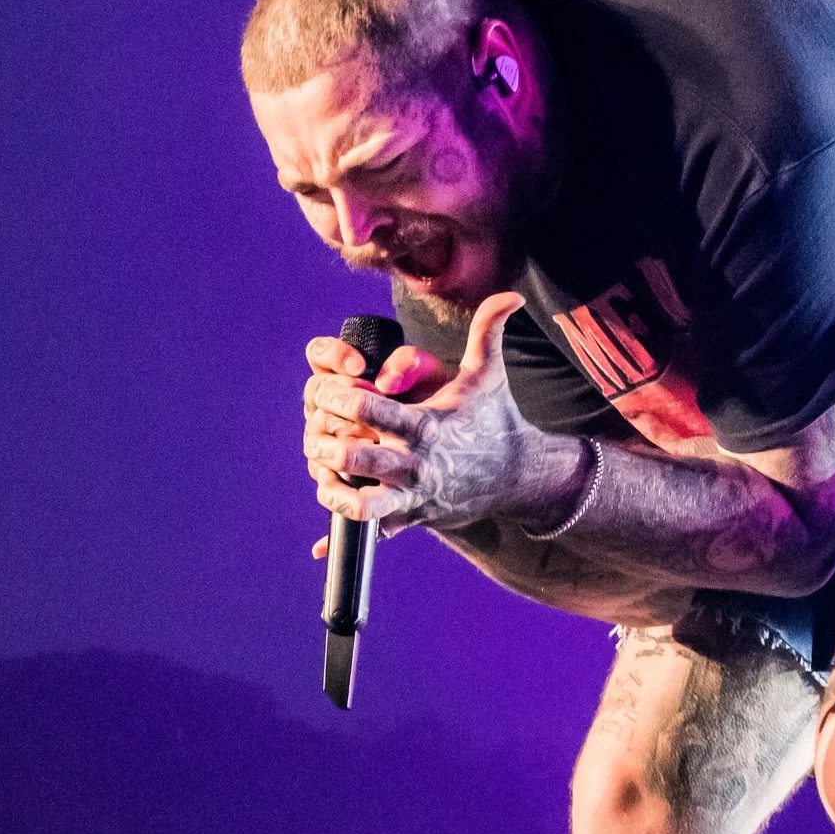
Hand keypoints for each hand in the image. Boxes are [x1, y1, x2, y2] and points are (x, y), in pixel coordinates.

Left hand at [303, 293, 579, 532]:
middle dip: (324, 444)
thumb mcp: (489, 374)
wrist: (519, 477)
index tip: (328, 389)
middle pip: (353, 457)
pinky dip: (342, 539)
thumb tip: (511, 294)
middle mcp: (415, 464)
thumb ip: (488, 330)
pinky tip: (322, 536)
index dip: (338, 396)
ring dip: (330, 490)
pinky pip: (371, 536)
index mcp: (425, 426)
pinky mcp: (411, 520)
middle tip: (315, 432)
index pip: (369, 408)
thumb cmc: (495, 420)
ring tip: (321, 471)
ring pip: (359, 505)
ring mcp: (412, 496)